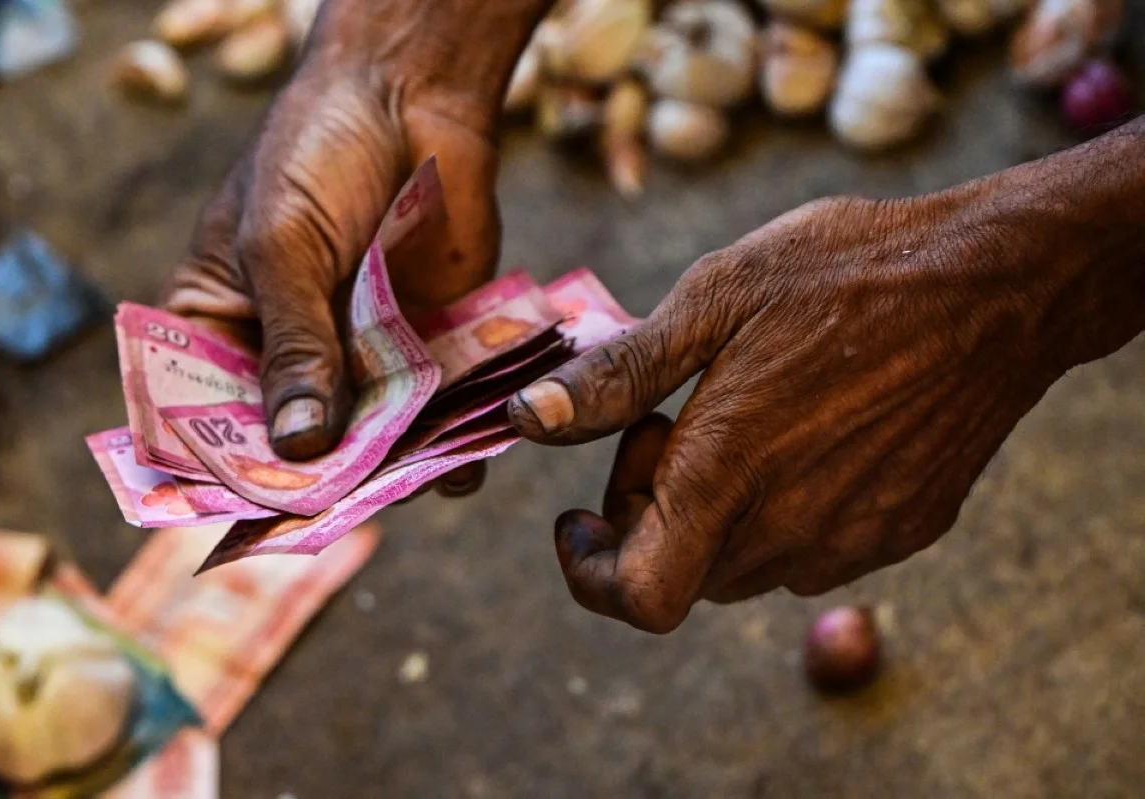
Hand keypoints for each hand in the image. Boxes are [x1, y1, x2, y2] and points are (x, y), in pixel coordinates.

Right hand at [160, 0, 545, 497]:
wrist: (411, 95)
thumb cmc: (315, 152)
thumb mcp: (282, 244)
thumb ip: (294, 344)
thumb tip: (301, 445)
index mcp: (218, 327)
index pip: (206, 417)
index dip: (225, 466)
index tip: (255, 508)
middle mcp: (288, 356)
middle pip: (294, 444)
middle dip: (319, 476)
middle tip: (345, 510)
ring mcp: (358, 359)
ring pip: (370, 439)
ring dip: (390, 467)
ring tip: (410, 486)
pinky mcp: (424, 350)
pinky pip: (433, 412)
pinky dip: (449, 438)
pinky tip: (463, 461)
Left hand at [508, 154, 1144, 632]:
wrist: (1001, 283)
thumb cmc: (851, 273)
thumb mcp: (717, 298)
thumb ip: (619, 376)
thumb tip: (530, 421)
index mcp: (729, 473)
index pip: (638, 596)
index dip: (590, 573)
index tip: (579, 516)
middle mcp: (791, 527)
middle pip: (682, 571)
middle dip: (648, 511)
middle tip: (671, 419)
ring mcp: (853, 539)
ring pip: (743, 565)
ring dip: (714, 511)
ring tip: (743, 416)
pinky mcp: (902, 531)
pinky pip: (812, 552)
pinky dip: (780, 509)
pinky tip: (804, 430)